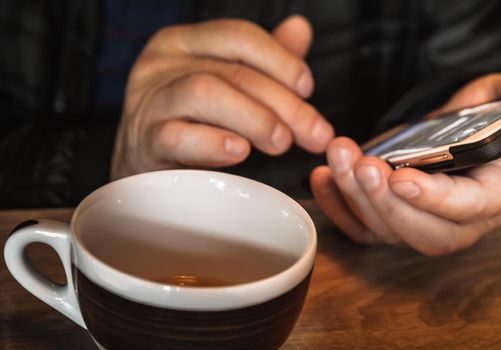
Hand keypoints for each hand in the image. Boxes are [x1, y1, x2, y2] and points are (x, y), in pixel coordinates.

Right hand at [111, 16, 333, 178]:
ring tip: (282, 143)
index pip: (240, 36)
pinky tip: (240, 151)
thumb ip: (261, 61)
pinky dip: (214, 143)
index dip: (282, 61)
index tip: (309, 90)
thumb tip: (301, 28)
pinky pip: (177, 136)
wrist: (142, 172)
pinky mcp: (142, 142)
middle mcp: (161, 64)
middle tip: (315, 133)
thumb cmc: (190, 124)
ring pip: (205, 93)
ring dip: (254, 118)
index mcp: (184, 43)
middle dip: (284, 103)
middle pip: (233, 71)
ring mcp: (147, 101)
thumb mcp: (226, 87)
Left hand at [310, 61, 500, 254]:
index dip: (436, 199)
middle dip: (386, 202)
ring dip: (356, 198)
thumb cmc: (489, 126)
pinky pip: (364, 231)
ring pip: (389, 232)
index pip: (470, 209)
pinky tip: (322, 179)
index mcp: (500, 195)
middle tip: (360, 165)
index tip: (402, 178)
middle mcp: (464, 223)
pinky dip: (338, 209)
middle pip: (424, 232)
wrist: (467, 146)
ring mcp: (425, 226)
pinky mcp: (395, 224)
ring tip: (338, 157)